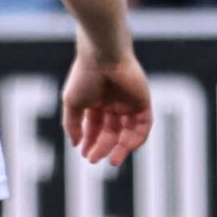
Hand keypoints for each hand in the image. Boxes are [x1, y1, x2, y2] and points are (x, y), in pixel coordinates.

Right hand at [62, 45, 152, 169]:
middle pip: (110, 131)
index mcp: (97, 100)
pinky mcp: (143, 102)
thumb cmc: (85, 75)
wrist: (104, 56)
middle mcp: (114, 102)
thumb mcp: (72, 102)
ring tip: (112, 161)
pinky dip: (136, 139)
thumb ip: (72, 124)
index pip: (95, 126)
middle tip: (93, 160)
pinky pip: (143, 126)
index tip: (84, 154)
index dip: (90, 141)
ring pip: (127, 132)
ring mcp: (129, 103)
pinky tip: (125, 148)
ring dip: (120, 148)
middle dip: (102, 146)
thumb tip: (75, 144)